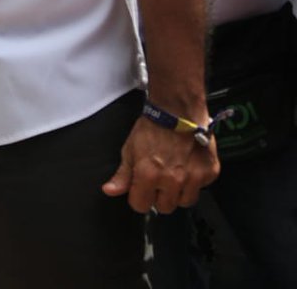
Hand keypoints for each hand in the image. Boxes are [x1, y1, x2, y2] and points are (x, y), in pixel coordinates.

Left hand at [102, 116, 218, 213]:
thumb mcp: (130, 149)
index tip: (141, 189)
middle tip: (159, 179)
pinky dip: (195, 181)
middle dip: (159, 196)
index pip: (141, 206)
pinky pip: (201, 188)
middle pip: (165, 207)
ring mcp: (193, 178)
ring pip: (185, 202)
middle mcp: (172, 180)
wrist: (178, 111)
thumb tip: (110, 190)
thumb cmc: (153, 127)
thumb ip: (122, 174)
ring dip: (179, 192)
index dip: (138, 197)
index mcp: (148, 175)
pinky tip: (188, 166)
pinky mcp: (209, 173)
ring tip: (175, 174)